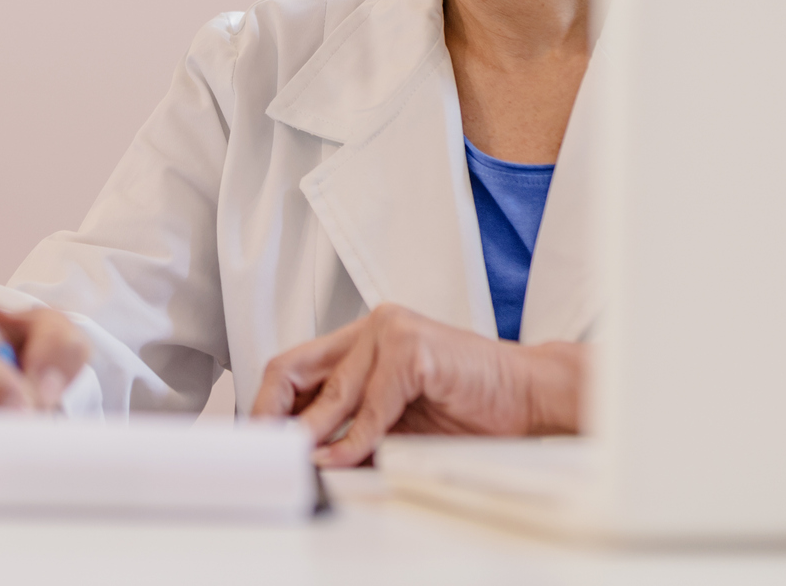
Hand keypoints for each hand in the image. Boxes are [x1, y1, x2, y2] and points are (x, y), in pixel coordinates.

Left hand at [250, 303, 585, 466]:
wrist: (528, 395)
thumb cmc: (470, 405)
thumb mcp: (395, 420)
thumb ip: (352, 426)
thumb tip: (305, 453)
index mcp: (365, 336)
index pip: (294, 365)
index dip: (268, 404)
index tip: (257, 439)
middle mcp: (374, 326)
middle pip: (295, 369)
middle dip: (273, 416)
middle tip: (265, 451)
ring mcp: (392, 331)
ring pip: (333, 390)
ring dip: (311, 434)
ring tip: (298, 460)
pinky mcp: (412, 349)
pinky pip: (370, 404)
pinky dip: (355, 438)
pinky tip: (344, 457)